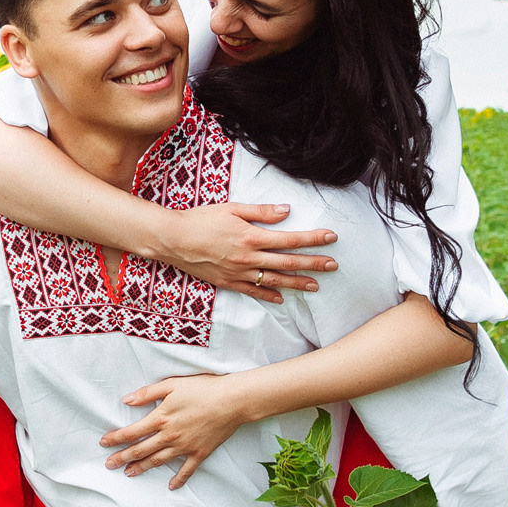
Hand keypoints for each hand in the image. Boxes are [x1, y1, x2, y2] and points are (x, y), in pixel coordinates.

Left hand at [100, 372, 266, 489]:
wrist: (233, 400)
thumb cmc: (203, 388)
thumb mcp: (172, 384)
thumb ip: (147, 393)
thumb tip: (126, 401)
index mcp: (160, 418)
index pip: (131, 432)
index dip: (115, 438)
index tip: (104, 443)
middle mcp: (169, 436)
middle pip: (140, 450)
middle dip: (122, 458)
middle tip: (108, 465)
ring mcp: (184, 447)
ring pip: (158, 461)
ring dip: (142, 468)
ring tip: (129, 474)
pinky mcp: (200, 453)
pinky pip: (187, 470)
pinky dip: (178, 479)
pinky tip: (171, 486)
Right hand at [156, 204, 337, 301]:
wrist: (173, 240)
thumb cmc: (201, 220)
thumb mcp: (231, 208)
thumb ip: (260, 211)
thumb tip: (286, 210)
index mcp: (251, 237)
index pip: (289, 239)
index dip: (312, 238)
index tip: (331, 237)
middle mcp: (248, 258)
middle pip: (288, 262)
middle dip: (313, 264)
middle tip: (333, 266)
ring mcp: (239, 273)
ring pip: (274, 280)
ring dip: (297, 283)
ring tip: (316, 286)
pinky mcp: (228, 282)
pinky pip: (253, 291)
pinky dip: (269, 295)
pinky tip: (281, 298)